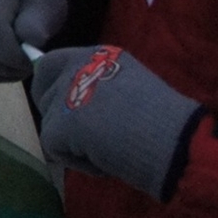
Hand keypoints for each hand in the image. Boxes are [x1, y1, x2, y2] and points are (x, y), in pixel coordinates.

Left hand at [29, 44, 200, 200]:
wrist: (174, 141)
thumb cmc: (163, 121)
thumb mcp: (130, 88)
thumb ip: (100, 88)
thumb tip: (76, 106)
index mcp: (97, 56)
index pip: (50, 63)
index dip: (50, 88)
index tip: (61, 108)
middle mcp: (77, 66)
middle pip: (43, 93)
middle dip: (56, 116)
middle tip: (81, 135)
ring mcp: (65, 94)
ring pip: (50, 124)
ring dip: (73, 143)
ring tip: (109, 148)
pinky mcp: (59, 124)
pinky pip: (54, 148)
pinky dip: (76, 161)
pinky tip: (104, 160)